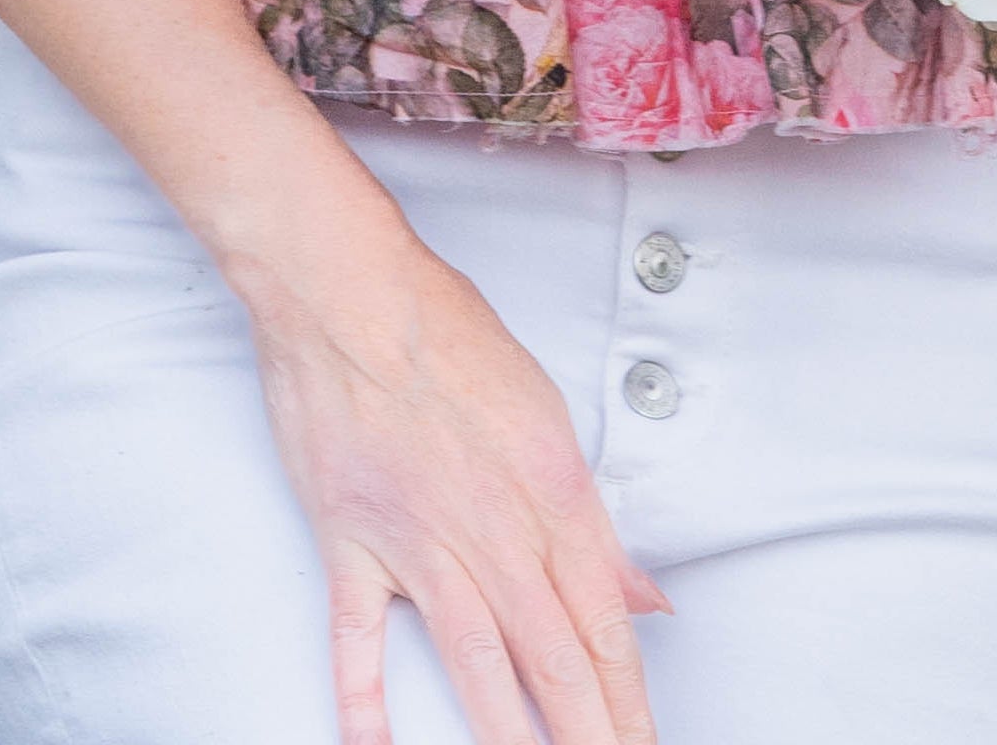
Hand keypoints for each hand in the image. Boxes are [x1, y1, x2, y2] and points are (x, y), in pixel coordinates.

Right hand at [242, 230, 667, 744]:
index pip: (603, 619)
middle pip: (554, 653)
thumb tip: (639, 594)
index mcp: (551, 491)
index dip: (628, 692)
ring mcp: (419, 543)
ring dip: (509, 734)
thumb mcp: (545, 415)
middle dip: (590, 729)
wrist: (352, 296)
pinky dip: (367, 702)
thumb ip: (589, 522)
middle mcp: (494, 527)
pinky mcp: (351, 544)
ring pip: (478, 660)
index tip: (645, 740)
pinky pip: (359, 640)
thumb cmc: (449, 336)